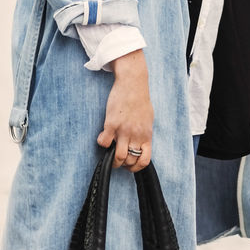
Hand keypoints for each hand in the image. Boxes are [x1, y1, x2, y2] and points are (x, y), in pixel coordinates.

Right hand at [97, 49, 152, 171]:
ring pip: (118, 157)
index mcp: (146, 135)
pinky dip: (101, 143)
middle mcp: (135, 135)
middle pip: (129, 161)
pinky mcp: (111, 124)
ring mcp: (123, 131)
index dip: (135, 167)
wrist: (133, 82)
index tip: (129, 166)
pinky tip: (103, 137)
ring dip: (112, 160)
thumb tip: (141, 143)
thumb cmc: (140, 99)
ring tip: (109, 154)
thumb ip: (144, 133)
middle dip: (123, 164)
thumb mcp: (148, 119)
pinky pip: (103, 143)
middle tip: (117, 159)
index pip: (144, 161)